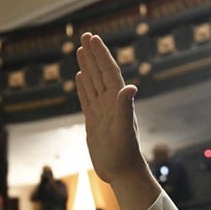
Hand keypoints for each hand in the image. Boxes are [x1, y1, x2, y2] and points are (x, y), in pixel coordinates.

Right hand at [75, 33, 145, 185]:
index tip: (93, 38)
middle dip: (94, 54)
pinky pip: (88, 99)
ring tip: (81, 51)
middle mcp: (111, 103)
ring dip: (88, 66)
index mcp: (118, 101)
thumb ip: (125, 108)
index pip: (109, 72)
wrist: (122, 173)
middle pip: (101, 73)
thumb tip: (130, 87)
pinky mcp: (94, 122)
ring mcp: (103, 112)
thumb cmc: (124, 154)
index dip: (101, 54)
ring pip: (93, 83)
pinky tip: (80, 77)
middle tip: (85, 35)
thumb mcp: (123, 130)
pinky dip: (84, 86)